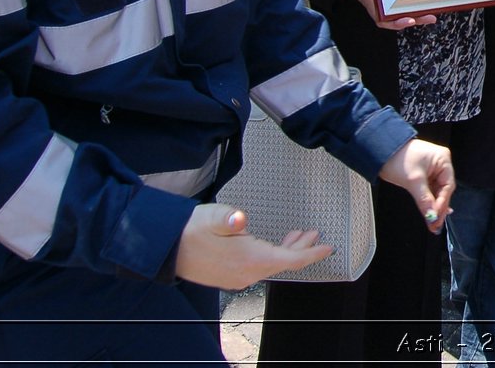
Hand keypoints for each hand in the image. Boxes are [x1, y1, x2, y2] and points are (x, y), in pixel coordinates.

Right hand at [175, 203, 333, 289]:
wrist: (166, 248)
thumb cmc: (191, 231)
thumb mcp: (213, 218)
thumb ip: (230, 219)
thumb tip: (239, 220)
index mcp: (250, 259)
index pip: (290, 259)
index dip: (312, 253)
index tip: (328, 248)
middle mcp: (247, 273)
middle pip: (283, 262)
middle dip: (301, 248)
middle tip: (313, 234)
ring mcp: (238, 277)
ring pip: (271, 264)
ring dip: (286, 250)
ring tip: (298, 236)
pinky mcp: (230, 276)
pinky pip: (258, 267)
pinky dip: (271, 255)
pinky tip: (271, 245)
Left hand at [380, 139, 454, 234]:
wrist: (380, 149)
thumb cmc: (397, 157)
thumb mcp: (413, 181)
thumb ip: (424, 200)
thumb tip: (432, 216)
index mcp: (443, 159)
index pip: (447, 186)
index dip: (442, 204)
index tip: (436, 218)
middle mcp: (440, 163)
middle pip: (444, 190)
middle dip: (438, 207)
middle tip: (434, 224)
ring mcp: (433, 168)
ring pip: (437, 191)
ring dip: (433, 206)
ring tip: (431, 221)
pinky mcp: (425, 173)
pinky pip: (430, 189)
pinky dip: (428, 200)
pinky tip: (429, 211)